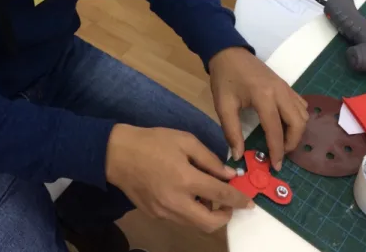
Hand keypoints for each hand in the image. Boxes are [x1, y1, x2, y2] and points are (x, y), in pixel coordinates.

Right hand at [106, 124, 253, 232]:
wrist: (116, 154)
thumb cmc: (152, 142)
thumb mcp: (185, 140)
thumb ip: (210, 159)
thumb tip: (229, 175)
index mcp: (185, 179)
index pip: (221, 195)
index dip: (239, 200)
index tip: (249, 202)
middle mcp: (176, 202)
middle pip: (209, 223)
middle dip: (225, 216)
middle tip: (228, 203)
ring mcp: (164, 212)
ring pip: (195, 224)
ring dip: (208, 215)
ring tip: (207, 195)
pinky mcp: (154, 214)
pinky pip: (180, 218)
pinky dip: (191, 211)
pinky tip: (188, 195)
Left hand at [209, 47, 308, 170]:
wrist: (229, 53)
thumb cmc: (224, 79)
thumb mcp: (223, 106)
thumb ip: (231, 132)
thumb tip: (238, 156)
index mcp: (264, 97)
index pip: (276, 130)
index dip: (277, 150)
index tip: (275, 166)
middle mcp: (281, 92)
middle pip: (298, 123)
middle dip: (292, 143)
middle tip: (280, 155)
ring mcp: (286, 88)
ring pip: (303, 114)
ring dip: (297, 132)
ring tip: (282, 143)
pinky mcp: (286, 86)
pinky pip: (300, 105)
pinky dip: (298, 119)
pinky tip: (286, 126)